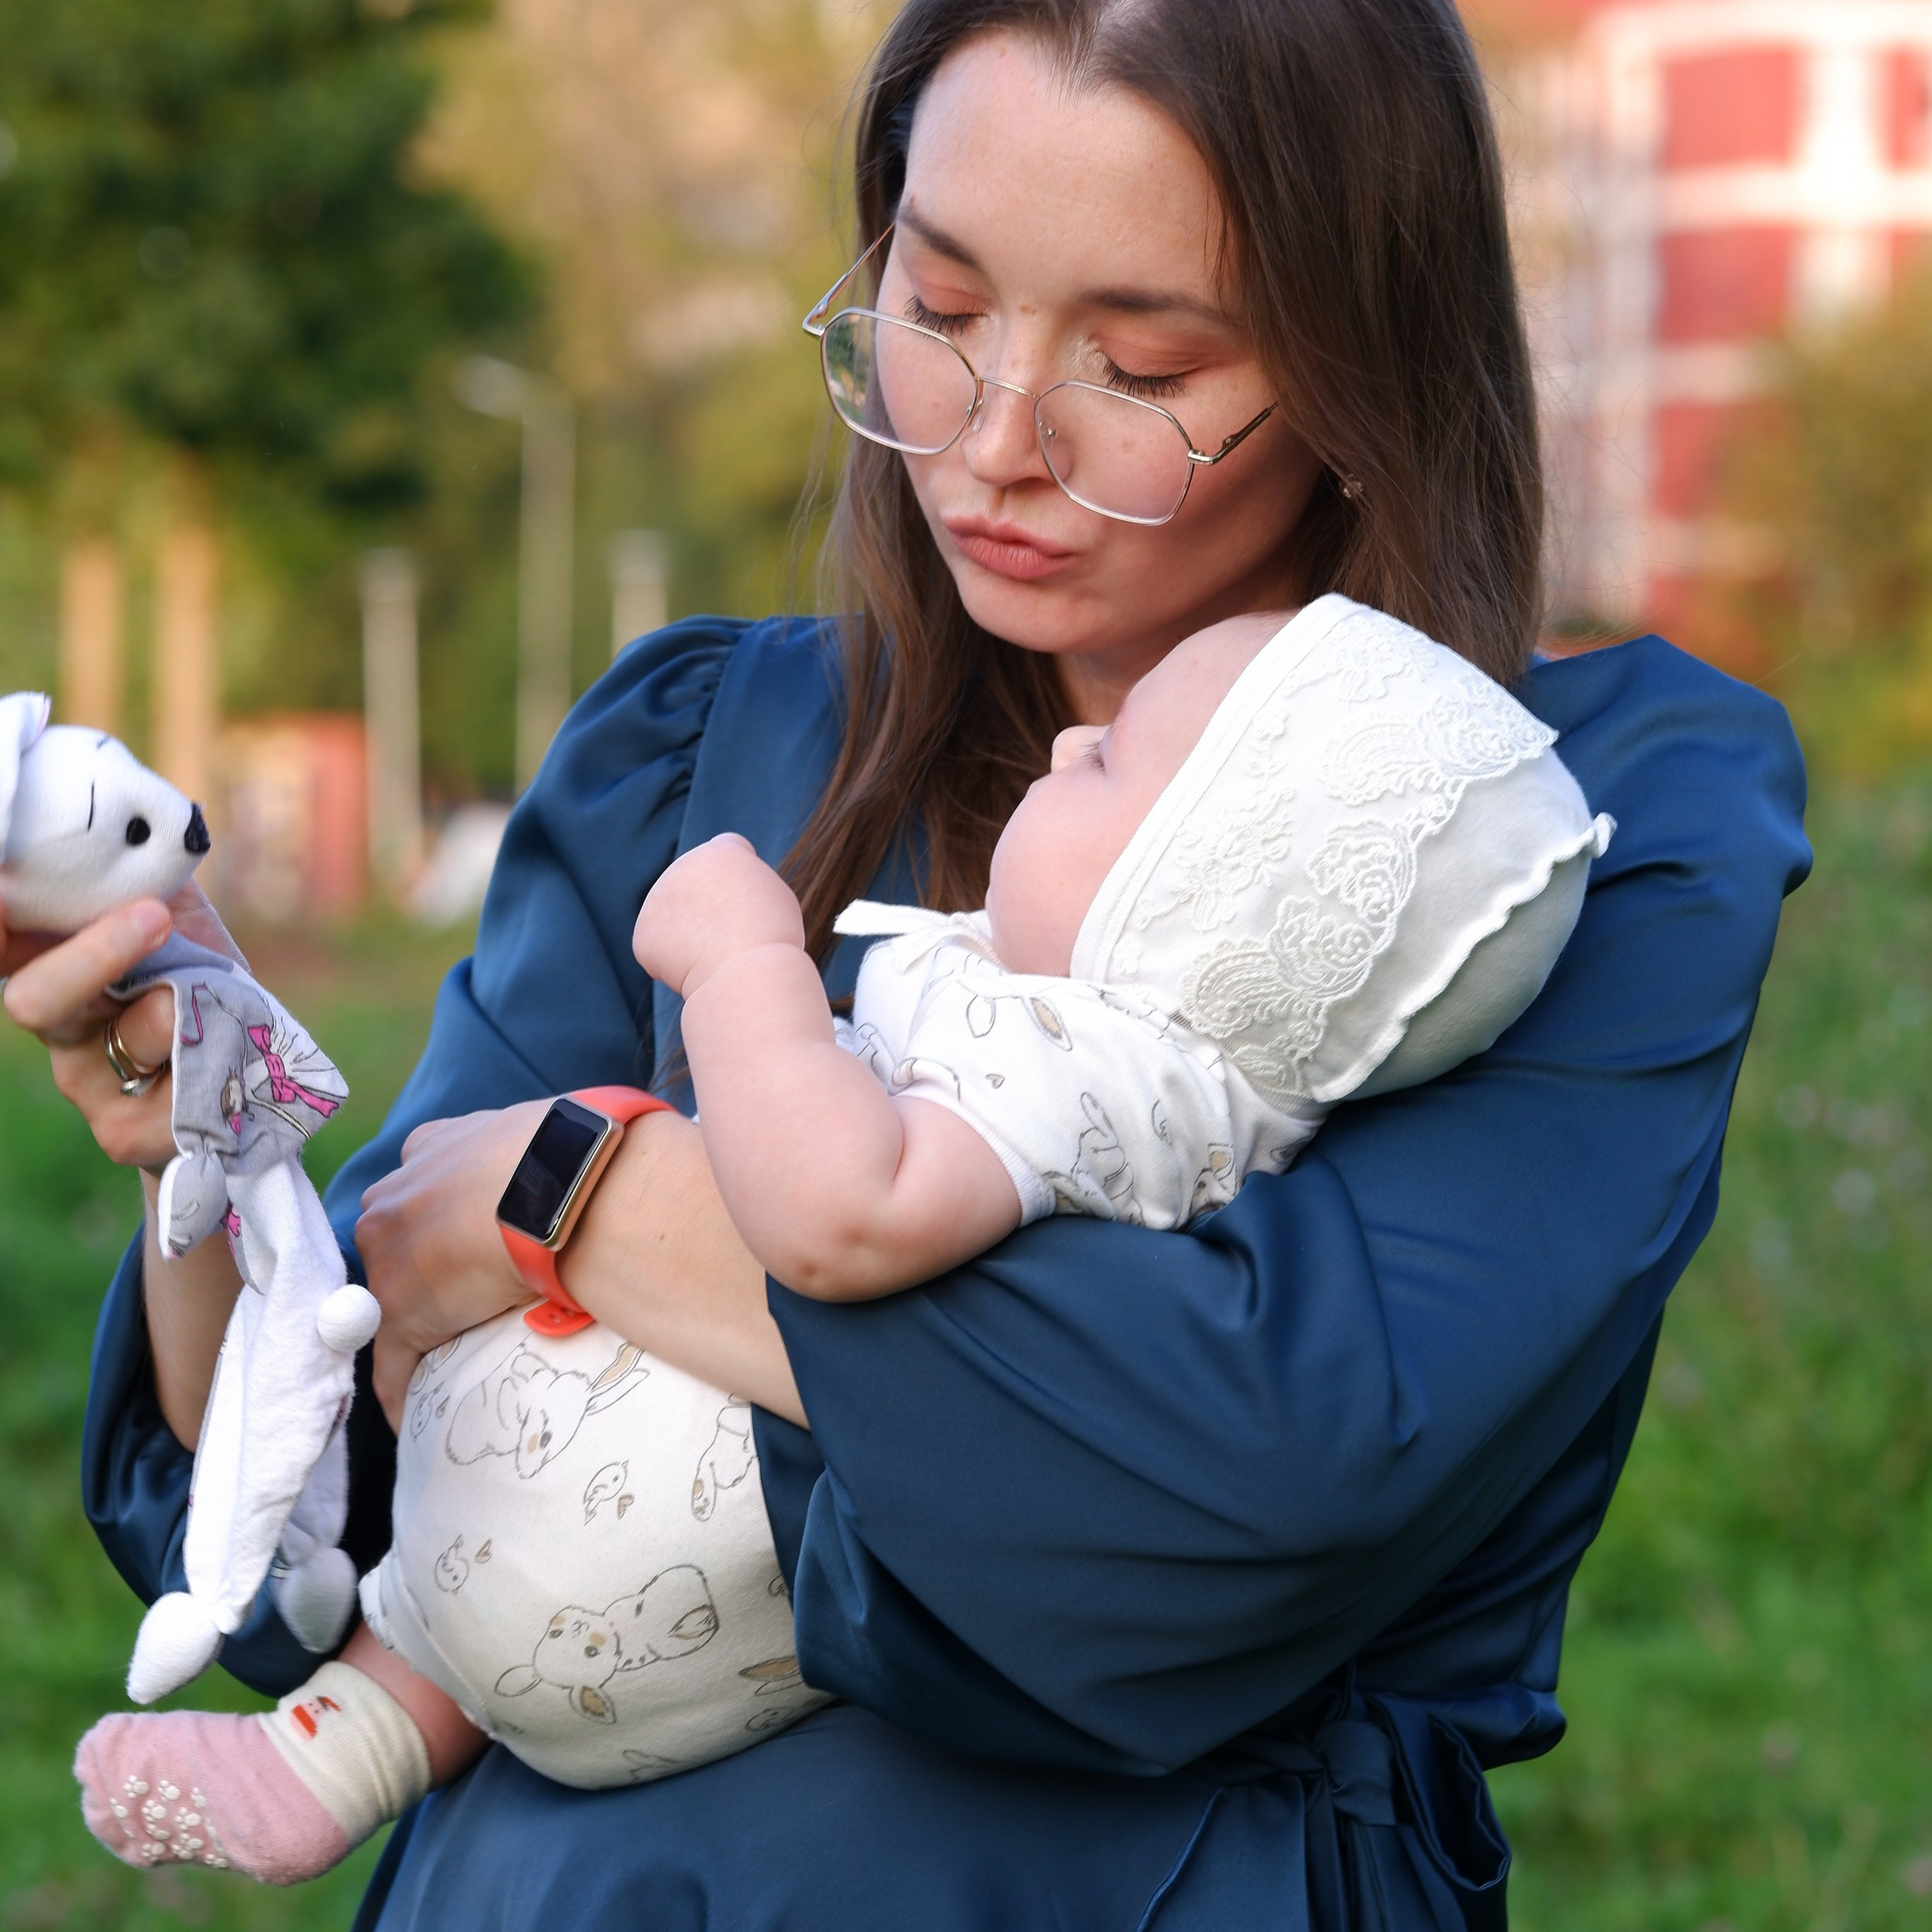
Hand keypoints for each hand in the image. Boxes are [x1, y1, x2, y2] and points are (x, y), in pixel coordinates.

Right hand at [2, 882, 244, 1171]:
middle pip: (36, 999)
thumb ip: (134, 868)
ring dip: (184, 1003)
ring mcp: (82, 1080)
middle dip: (95, 955)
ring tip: (216, 994)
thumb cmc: (193, 967)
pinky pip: (174, 1093)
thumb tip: (120, 814)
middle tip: (154, 916)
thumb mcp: (168, 905)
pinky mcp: (125, 1130)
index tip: (2, 892)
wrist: (244, 1054)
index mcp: (46, 960)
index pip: (2, 942)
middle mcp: (53, 1020)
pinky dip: (218, 1054)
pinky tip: (230, 1046)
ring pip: (130, 1036)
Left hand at [355, 1101, 547, 1425]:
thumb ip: (524, 1148)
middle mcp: (393, 1199)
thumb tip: (572, 1159)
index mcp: (429, 1149)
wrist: (556, 1188)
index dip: (438, 1216)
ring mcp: (390, 1259)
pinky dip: (402, 1391)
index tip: (462, 1236)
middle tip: (468, 1288)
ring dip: (417, 1320)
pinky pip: (393, 1364)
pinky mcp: (402, 1314)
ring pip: (392, 1297)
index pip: (420, 1188)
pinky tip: (414, 1418)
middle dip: (419, 1263)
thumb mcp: (536, 1132)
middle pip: (395, 1239)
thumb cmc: (562, 1154)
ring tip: (451, 1348)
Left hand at [632, 833, 805, 998]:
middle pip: (698, 887)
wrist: (747, 971)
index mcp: (722, 852)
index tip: (748, 899)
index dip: (738, 876)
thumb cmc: (772, 939)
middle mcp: (684, 865)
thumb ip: (745, 886)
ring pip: (677, 919)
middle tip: (734, 936)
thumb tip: (717, 901)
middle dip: (710, 908)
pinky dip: (676, 964)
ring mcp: (658, 897)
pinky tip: (697, 968)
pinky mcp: (644, 933)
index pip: (728, 849)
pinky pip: (662, 949)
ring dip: (692, 936)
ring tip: (719, 954)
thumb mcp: (774, 898)